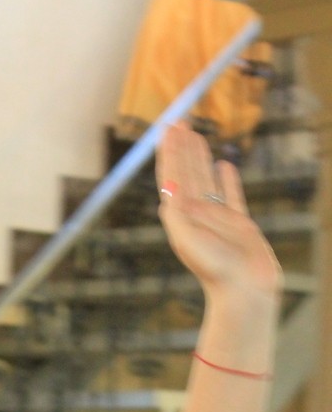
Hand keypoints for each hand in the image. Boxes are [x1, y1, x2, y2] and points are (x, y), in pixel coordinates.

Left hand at [156, 122, 281, 301]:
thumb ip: (176, 213)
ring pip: (206, 179)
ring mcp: (218, 218)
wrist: (244, 290)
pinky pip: (232, 194)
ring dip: (199, 157)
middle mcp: (196, 215)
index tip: (167, 129)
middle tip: (179, 122)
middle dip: (181, 148)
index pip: (171, 177)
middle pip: (186, 173)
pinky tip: (223, 165)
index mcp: (181, 217)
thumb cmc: (214, 269)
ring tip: (196, 135)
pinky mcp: (239, 222)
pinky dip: (226, 178)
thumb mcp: (187, 239)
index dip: (168, 153)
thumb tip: (167, 188)